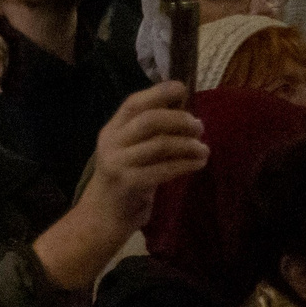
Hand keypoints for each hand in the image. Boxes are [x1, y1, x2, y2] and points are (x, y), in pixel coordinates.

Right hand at [32, 82, 208, 293]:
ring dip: (189, 144)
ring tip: (204, 149)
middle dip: (180, 119)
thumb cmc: (123, 182)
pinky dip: (187, 164)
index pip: (133, 103)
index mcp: (110, 131)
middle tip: (200, 126)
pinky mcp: (129, 183)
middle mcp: (111, 143)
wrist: (102, 218)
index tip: (182, 88)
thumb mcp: (128, 152)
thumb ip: (147, 135)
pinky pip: (165, 169)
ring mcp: (118, 163)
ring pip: (160, 144)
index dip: (158, 92)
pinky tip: (199, 164)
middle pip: (149, 120)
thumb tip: (183, 113)